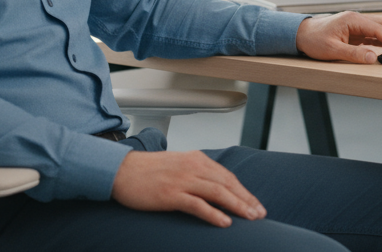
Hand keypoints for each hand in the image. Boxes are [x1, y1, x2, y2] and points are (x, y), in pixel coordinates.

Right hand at [111, 149, 265, 227]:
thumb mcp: (178, 165)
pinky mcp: (171, 194)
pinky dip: (214, 213)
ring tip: (250, 218)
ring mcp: (182, 180)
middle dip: (246, 199)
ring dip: (237, 206)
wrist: (121, 170)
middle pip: (227, 183)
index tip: (255, 204)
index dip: (244, 191)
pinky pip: (197, 204)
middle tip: (260, 214)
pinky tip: (225, 222)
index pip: (227, 176)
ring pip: (217, 192)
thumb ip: (196, 173)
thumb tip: (215, 187)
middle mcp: (193, 166)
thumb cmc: (148, 171)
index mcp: (197, 158)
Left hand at [296, 11, 381, 63]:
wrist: (301, 34)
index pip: (378, 29)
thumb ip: (354, 54)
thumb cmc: (314, 39)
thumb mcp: (332, 49)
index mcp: (352, 20)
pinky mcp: (354, 31)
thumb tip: (373, 58)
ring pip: (380, 28)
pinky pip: (373, 34)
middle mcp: (356, 19)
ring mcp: (356, 25)